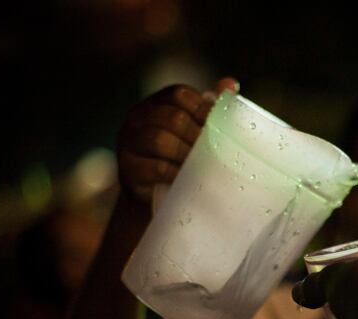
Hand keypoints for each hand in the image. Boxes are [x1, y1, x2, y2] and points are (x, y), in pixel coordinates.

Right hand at [116, 78, 238, 202]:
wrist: (153, 194)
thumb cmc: (178, 156)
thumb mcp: (193, 130)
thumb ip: (209, 108)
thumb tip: (230, 84)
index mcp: (156, 103)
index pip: (179, 94)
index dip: (202, 110)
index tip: (218, 127)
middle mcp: (137, 117)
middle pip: (171, 117)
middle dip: (196, 134)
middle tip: (215, 150)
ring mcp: (128, 142)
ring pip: (159, 140)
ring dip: (186, 153)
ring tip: (201, 164)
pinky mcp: (127, 168)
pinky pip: (156, 167)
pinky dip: (176, 173)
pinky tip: (187, 178)